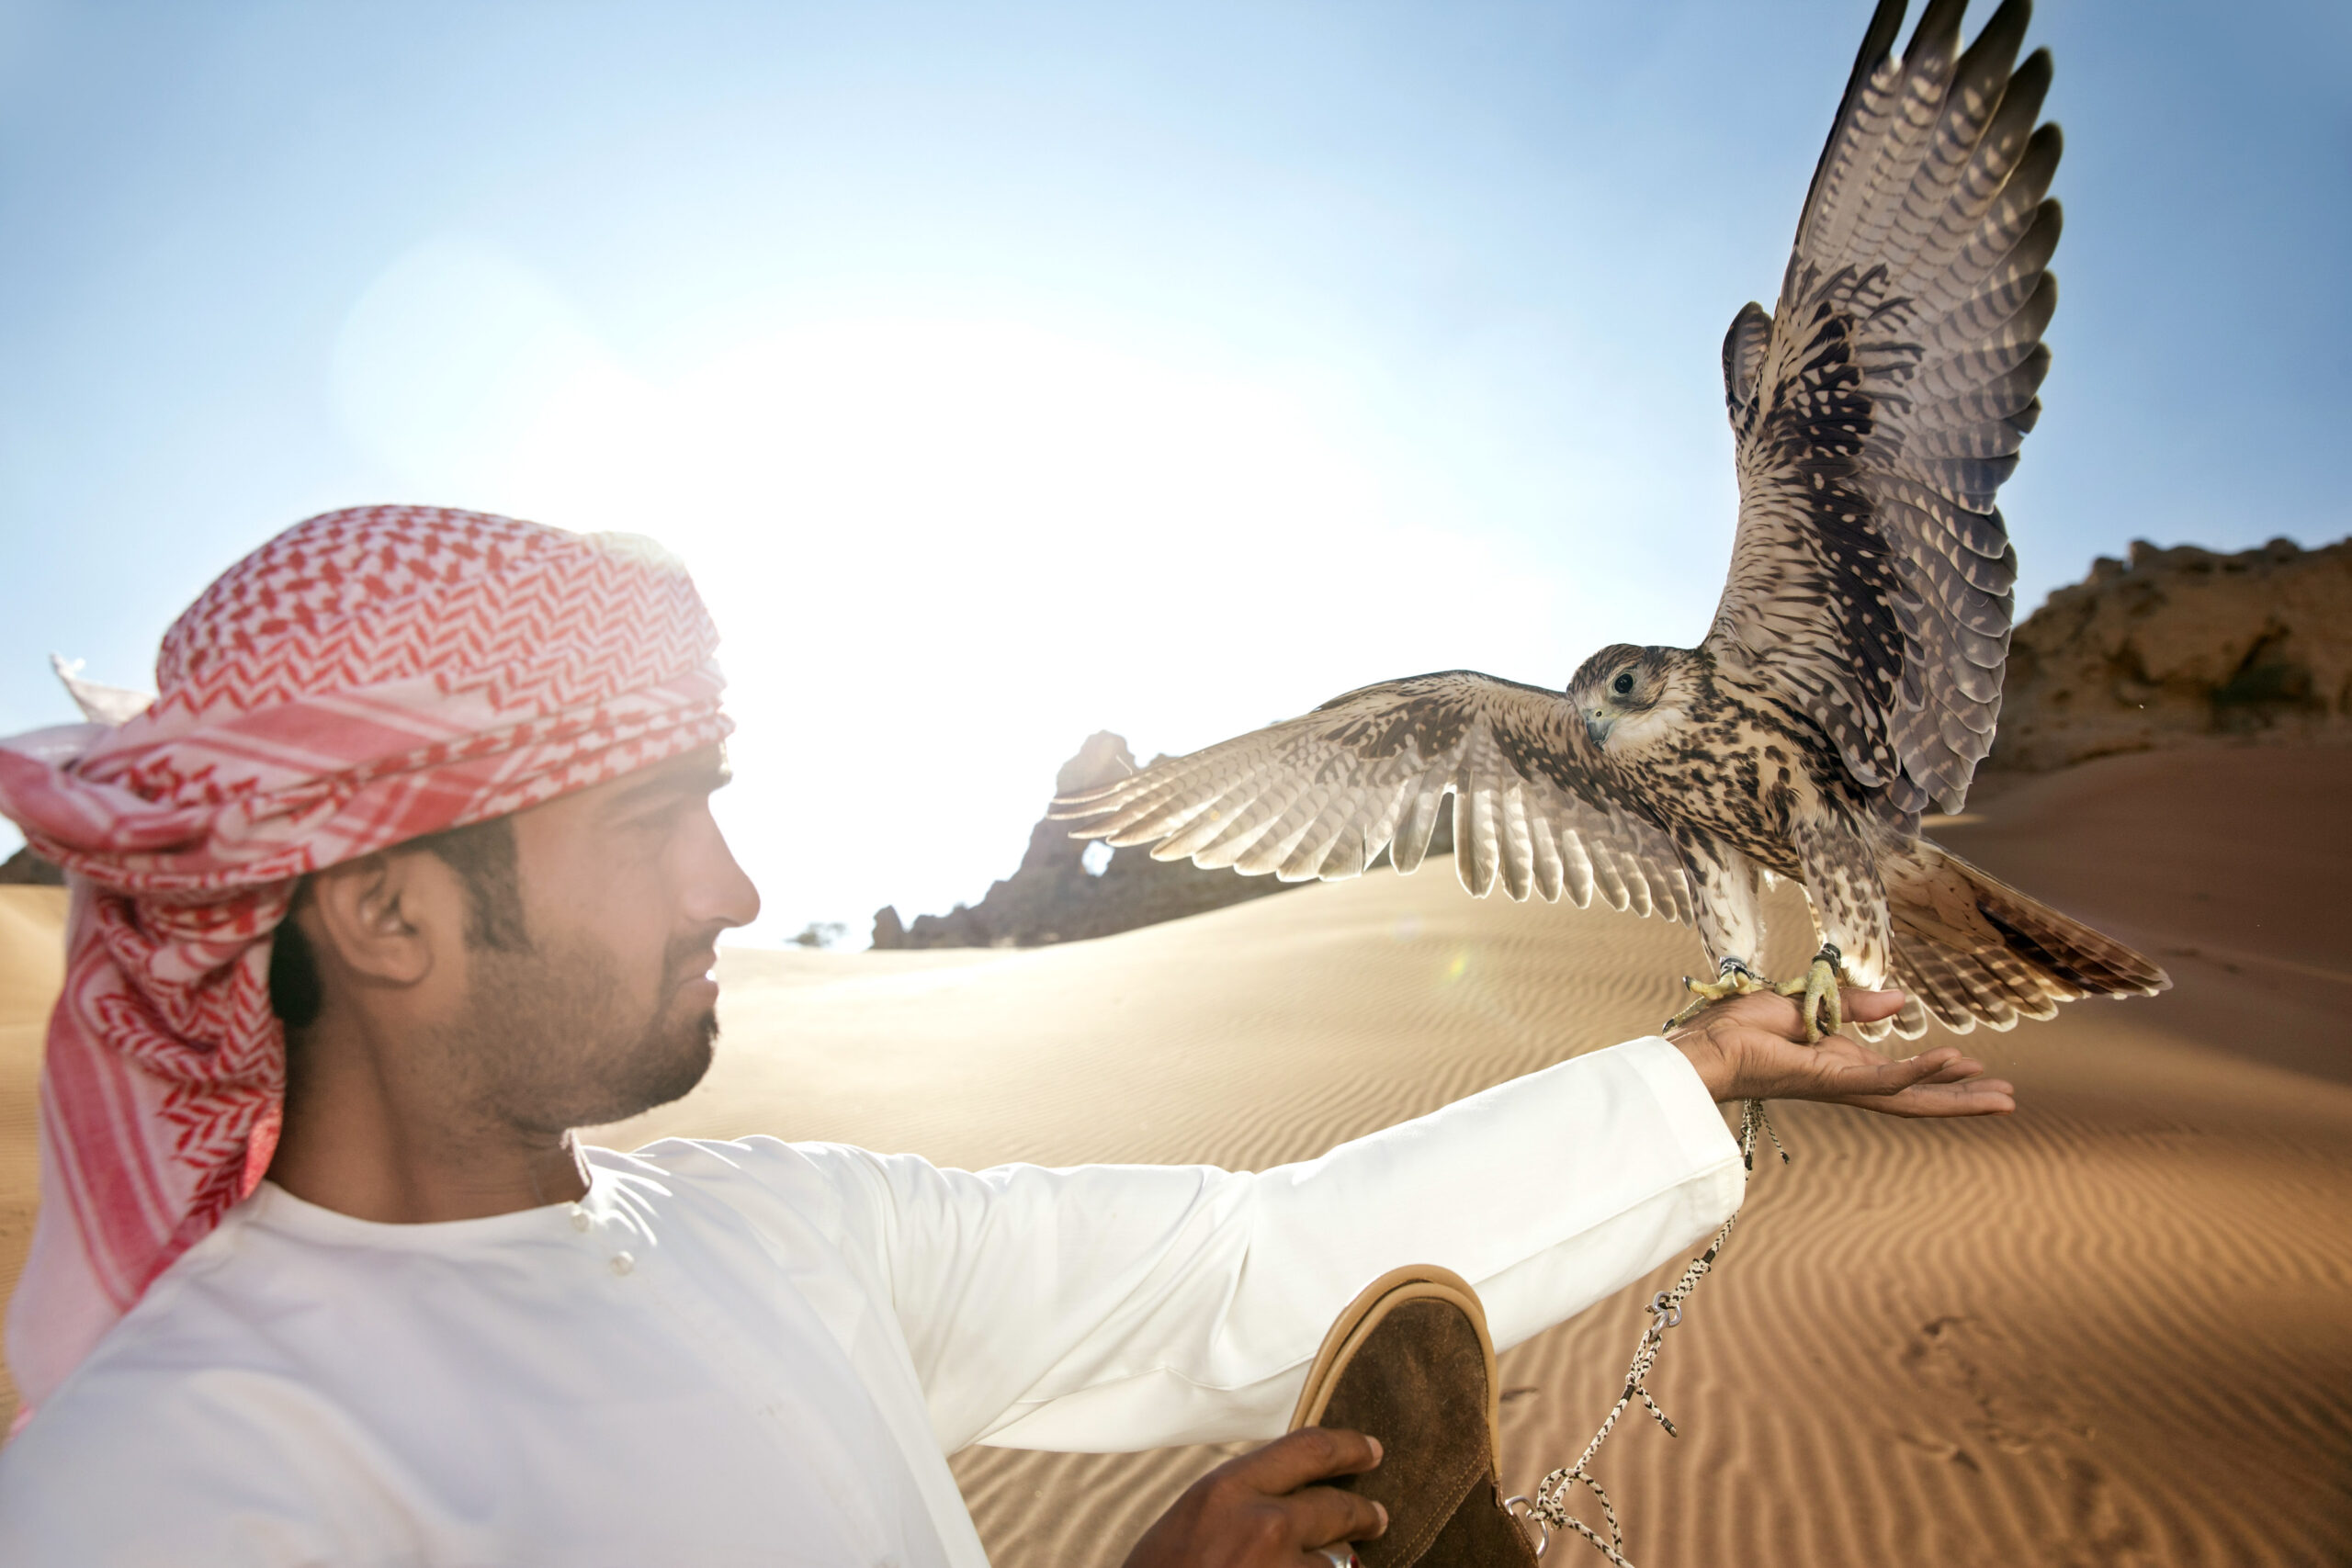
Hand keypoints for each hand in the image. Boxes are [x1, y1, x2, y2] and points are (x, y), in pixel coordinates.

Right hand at [1122, 1427, 1387, 1567]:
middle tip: (1375, 1517)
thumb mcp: (1193, 1520)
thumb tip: (1290, 1495)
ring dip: (1338, 1565)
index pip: (1308, 1449)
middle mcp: (1265, 1524)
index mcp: (1229, 1489)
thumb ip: (1241, 1501)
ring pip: (1339, 1562)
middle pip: (1337, 1507)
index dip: (1349, 1447)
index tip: (1371, 1450)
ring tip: (1337, 1565)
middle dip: (1363, 1514)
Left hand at [1667, 987, 2015, 1117]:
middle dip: (1961, 1097)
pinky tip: (1952, 1064)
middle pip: (1916, 1095)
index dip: (1939, 1073)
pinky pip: (1883, 1080)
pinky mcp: (1830, 1081)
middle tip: (2008, 1100)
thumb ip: (1857, 1006)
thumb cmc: (1740, 1028)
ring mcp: (1841, 1084)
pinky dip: (1919, 1072)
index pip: (1900, 1074)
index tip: (1975, 1066)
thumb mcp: (1811, 1005)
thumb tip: (1903, 1002)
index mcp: (1842, 1063)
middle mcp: (1847, 1080)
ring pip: (1910, 1096)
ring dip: (1956, 1094)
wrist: (1706, 1045)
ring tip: (2001, 1097)